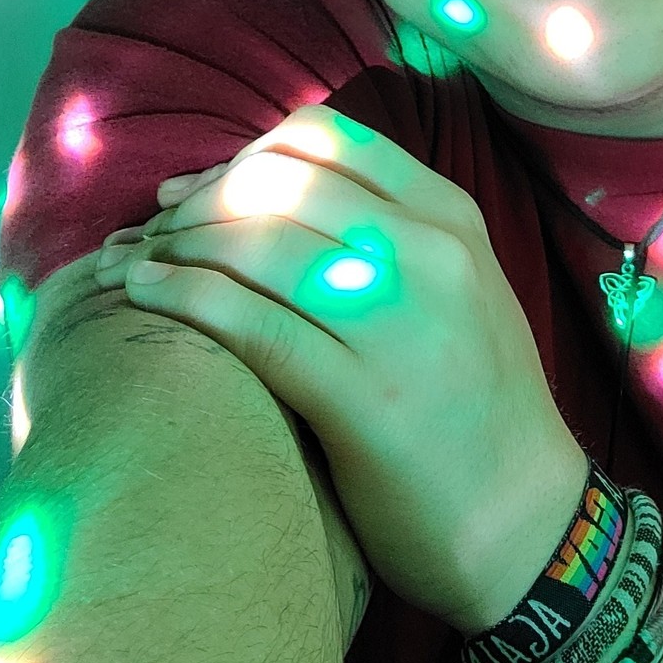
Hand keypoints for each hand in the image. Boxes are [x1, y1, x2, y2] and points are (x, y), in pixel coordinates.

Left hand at [94, 108, 586, 636]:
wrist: (528, 523)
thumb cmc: (478, 405)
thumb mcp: (461, 289)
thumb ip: (389, 232)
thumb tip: (271, 189)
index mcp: (450, 219)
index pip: (325, 139)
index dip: (242, 155)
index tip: (198, 190)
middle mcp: (430, 256)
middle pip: (279, 183)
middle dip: (198, 200)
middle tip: (158, 232)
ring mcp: (398, 325)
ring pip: (258, 244)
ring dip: (175, 245)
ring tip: (135, 265)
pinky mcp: (361, 398)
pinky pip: (250, 323)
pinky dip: (181, 297)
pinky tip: (143, 296)